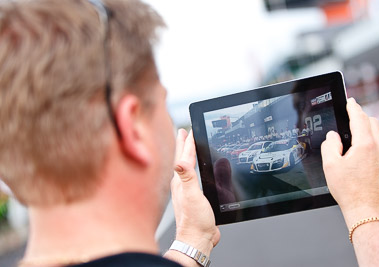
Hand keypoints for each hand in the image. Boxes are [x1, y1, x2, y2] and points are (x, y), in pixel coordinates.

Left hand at [170, 129, 219, 255]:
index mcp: (180, 182)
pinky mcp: (193, 198)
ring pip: (187, 168)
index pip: (184, 157)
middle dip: (183, 145)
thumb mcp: (192, 196)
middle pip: (182, 159)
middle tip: (183, 132)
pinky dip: (195, 169)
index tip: (189, 130)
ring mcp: (186, 191)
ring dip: (188, 156)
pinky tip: (196, 171)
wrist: (197, 239)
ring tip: (188, 147)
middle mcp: (181, 185)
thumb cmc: (194, 221)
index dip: (188, 143)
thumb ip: (187, 178)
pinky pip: (193, 178)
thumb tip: (179, 161)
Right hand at [321, 98, 378, 226]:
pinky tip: (362, 156)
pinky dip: (372, 145)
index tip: (350, 102)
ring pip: (378, 135)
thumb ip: (329, 146)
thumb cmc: (349, 190)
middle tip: (351, 117)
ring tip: (353, 141)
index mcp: (365, 145)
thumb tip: (333, 137)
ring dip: (367, 132)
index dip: (353, 107)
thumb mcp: (330, 166)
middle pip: (372, 122)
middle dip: (361, 117)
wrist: (367, 209)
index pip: (359, 118)